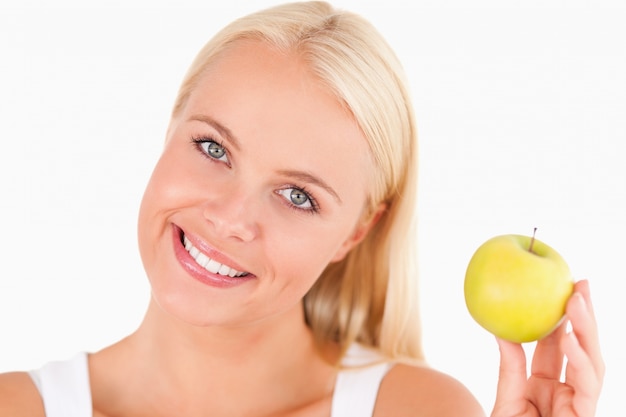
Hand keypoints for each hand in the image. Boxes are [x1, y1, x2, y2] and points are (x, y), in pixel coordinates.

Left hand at [491, 279, 603, 416]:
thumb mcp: (506, 399)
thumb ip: (509, 369)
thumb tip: (499, 328)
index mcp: (548, 386)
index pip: (558, 345)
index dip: (560, 317)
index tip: (557, 288)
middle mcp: (568, 393)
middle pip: (582, 348)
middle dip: (583, 315)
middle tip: (580, 283)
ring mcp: (579, 405)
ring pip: (592, 363)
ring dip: (585, 330)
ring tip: (575, 300)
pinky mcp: (585, 416)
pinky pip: (587, 387)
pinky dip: (580, 361)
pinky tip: (568, 337)